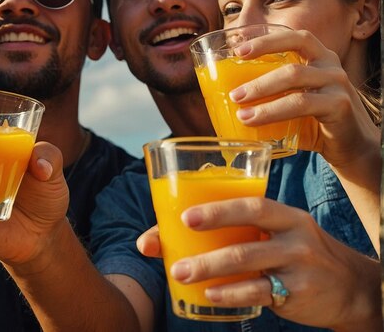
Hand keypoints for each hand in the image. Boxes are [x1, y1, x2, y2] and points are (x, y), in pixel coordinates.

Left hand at [139, 198, 380, 329]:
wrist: (349, 287)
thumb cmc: (293, 254)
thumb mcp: (273, 236)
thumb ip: (227, 233)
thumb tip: (151, 242)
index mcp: (284, 214)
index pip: (252, 204)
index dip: (218, 207)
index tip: (184, 215)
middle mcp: (295, 233)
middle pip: (249, 228)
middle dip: (210, 231)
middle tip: (178, 238)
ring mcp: (299, 263)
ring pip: (249, 260)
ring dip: (210, 267)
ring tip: (181, 273)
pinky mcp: (298, 291)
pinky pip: (260, 291)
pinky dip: (232, 293)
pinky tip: (210, 295)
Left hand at [229, 29, 378, 168]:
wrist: (351, 145)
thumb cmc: (314, 120)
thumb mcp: (293, 99)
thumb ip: (270, 93)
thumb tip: (225, 97)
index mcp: (318, 57)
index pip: (294, 37)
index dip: (266, 40)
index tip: (237, 50)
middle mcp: (329, 64)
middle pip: (293, 54)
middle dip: (258, 73)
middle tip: (234, 93)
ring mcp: (337, 83)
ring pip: (294, 78)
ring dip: (262, 92)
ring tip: (240, 111)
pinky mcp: (339, 105)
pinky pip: (303, 104)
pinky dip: (275, 112)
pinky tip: (256, 122)